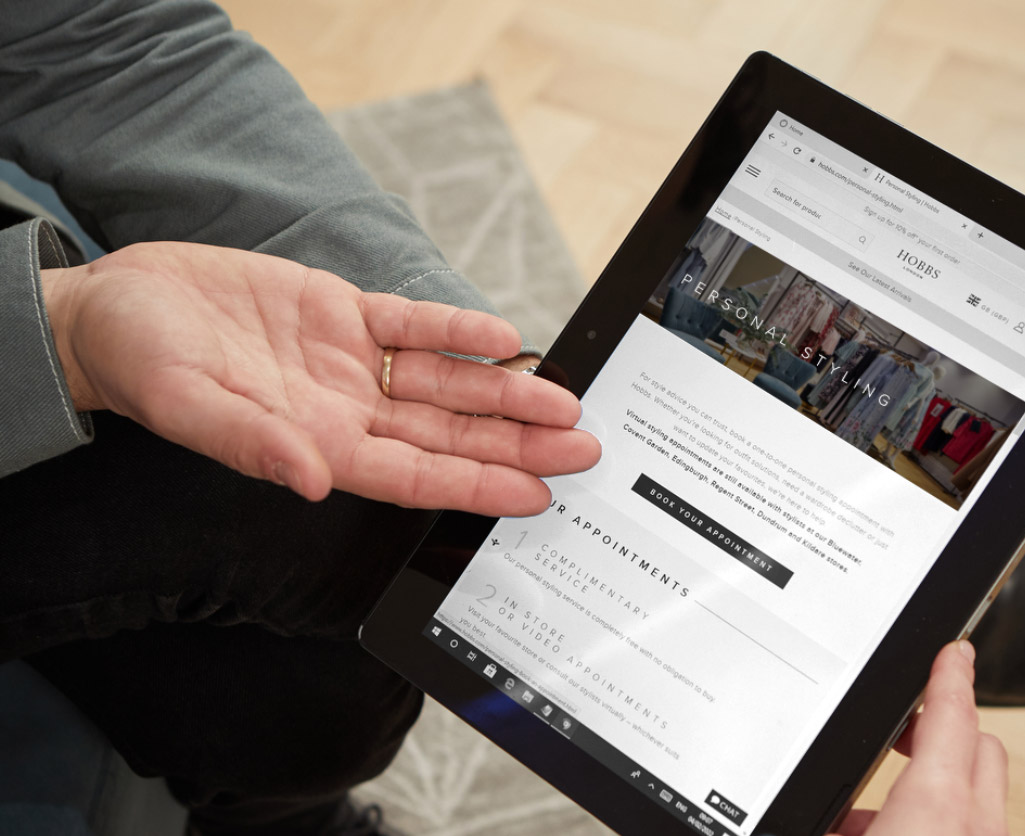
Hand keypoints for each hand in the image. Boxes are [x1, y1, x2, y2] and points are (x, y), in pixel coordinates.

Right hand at [40, 242, 600, 514]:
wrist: (117, 308)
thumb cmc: (140, 364)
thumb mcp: (186, 405)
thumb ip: (252, 444)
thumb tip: (307, 480)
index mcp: (317, 443)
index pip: (416, 474)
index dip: (478, 484)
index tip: (535, 495)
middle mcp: (346, 407)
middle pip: (449, 432)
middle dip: (517, 442)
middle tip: (580, 449)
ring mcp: (350, 360)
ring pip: (446, 381)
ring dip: (504, 389)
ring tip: (561, 399)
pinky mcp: (343, 311)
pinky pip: (413, 324)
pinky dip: (457, 327)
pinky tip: (503, 335)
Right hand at [832, 642, 1008, 835]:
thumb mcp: (833, 835)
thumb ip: (826, 813)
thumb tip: (770, 815)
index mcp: (934, 810)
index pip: (953, 719)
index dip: (951, 676)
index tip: (954, 651)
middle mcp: (975, 830)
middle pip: (982, 749)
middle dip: (946, 728)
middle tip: (901, 730)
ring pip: (980, 795)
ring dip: (939, 781)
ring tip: (882, 799)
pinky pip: (971, 828)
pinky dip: (941, 819)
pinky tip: (893, 831)